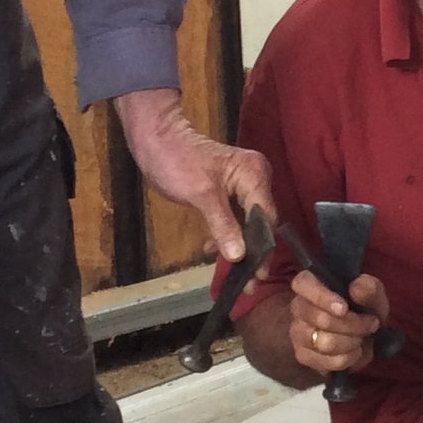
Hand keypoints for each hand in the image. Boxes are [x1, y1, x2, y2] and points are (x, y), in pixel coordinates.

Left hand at [114, 87, 275, 262]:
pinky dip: (227, 234)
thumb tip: (239, 256)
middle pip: (261, 222)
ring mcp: (243, 185)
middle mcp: (255, 179)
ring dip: (240, 247)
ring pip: (248, 223)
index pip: (266, 217)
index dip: (262, 247)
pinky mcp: (229, 192)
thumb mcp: (201, 195)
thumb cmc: (177, 161)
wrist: (155, 139)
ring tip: (235, 275)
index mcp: (254, 174)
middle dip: (253, 252)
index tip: (256, 274)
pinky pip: (235, 218)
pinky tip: (214, 249)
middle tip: (248, 283)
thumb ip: (223, 225)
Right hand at [288, 269, 388, 377]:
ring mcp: (297, 333)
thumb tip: (356, 289)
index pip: (302, 284)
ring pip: (324, 342)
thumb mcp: (374, 295)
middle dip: (353, 324)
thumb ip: (369, 289)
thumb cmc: (364, 309)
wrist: (364, 336)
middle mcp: (298, 307)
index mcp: (309, 283)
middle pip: (320, 319)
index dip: (322, 297)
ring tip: (362, 337)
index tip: (344, 309)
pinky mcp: (303, 356)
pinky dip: (348, 358)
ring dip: (352, 342)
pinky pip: (326, 361)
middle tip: (371, 324)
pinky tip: (355, 351)